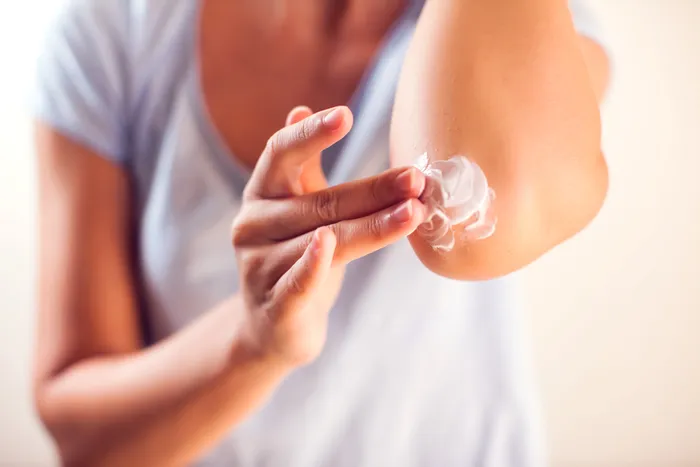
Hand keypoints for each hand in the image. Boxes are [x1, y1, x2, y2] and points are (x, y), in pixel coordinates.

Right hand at [232, 106, 426, 365]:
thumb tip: (298, 109)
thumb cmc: (295, 258)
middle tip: (416, 179)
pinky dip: (312, 266)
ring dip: (372, 227)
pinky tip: (327, 245)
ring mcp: (259, 268)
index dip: (311, 135)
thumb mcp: (299, 210)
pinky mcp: (274, 306)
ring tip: (414, 212)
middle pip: (319, 202)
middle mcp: (252, 226)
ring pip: (323, 240)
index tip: (346, 116)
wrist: (274, 328)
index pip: (280, 154)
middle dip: (373, 190)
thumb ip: (303, 168)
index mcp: (261, 195)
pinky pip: (297, 283)